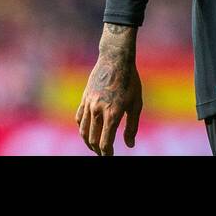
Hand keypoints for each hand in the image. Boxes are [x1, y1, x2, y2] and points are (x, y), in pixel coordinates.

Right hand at [76, 23, 143, 155]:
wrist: (115, 59)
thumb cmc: (130, 81)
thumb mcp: (136, 103)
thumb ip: (132, 126)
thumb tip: (129, 145)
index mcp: (113, 112)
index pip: (105, 141)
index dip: (107, 153)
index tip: (109, 156)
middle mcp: (98, 110)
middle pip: (92, 139)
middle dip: (97, 150)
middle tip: (103, 154)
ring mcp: (89, 104)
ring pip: (83, 130)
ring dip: (88, 142)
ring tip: (94, 147)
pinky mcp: (84, 98)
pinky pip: (79, 118)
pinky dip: (82, 128)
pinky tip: (88, 131)